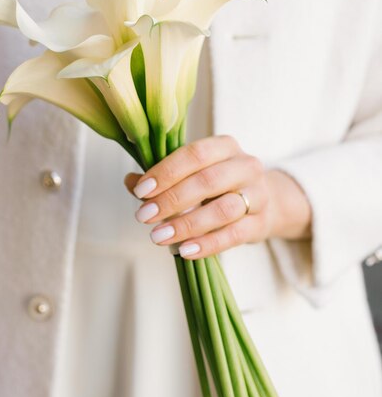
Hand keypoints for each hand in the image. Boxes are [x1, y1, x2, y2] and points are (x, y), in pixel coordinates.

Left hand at [124, 135, 311, 258]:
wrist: (265, 202)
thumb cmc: (218, 185)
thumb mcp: (192, 174)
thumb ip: (162, 177)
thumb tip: (130, 181)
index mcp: (225, 146)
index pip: (195, 154)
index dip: (166, 172)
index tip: (141, 191)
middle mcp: (246, 166)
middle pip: (208, 181)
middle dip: (172, 199)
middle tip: (143, 216)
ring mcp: (258, 195)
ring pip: (223, 209)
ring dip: (187, 224)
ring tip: (158, 236)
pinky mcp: (260, 223)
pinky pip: (234, 235)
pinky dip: (207, 244)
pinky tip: (184, 250)